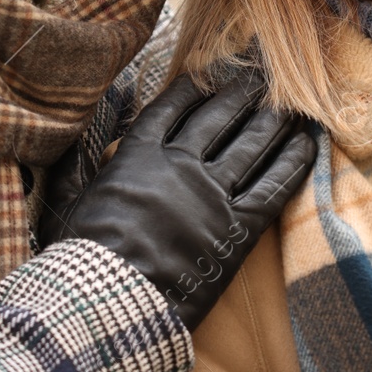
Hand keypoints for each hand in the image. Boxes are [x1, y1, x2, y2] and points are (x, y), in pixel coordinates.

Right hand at [37, 67, 315, 330]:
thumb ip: (73, 162)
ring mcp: (211, 196)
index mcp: (137, 156)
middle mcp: (179, 166)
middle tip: (264, 68)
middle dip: (244, 88)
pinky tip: (307, 141)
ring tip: (290, 99)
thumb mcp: (64, 201)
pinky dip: (293, 162)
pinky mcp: (237, 231)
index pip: (172, 107)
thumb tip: (72, 133)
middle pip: (220, 116)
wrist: (108, 304)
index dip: (197, 84)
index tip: (214, 67)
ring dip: (273, 117)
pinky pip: (273, 188)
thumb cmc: (80, 259)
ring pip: (251, 144)